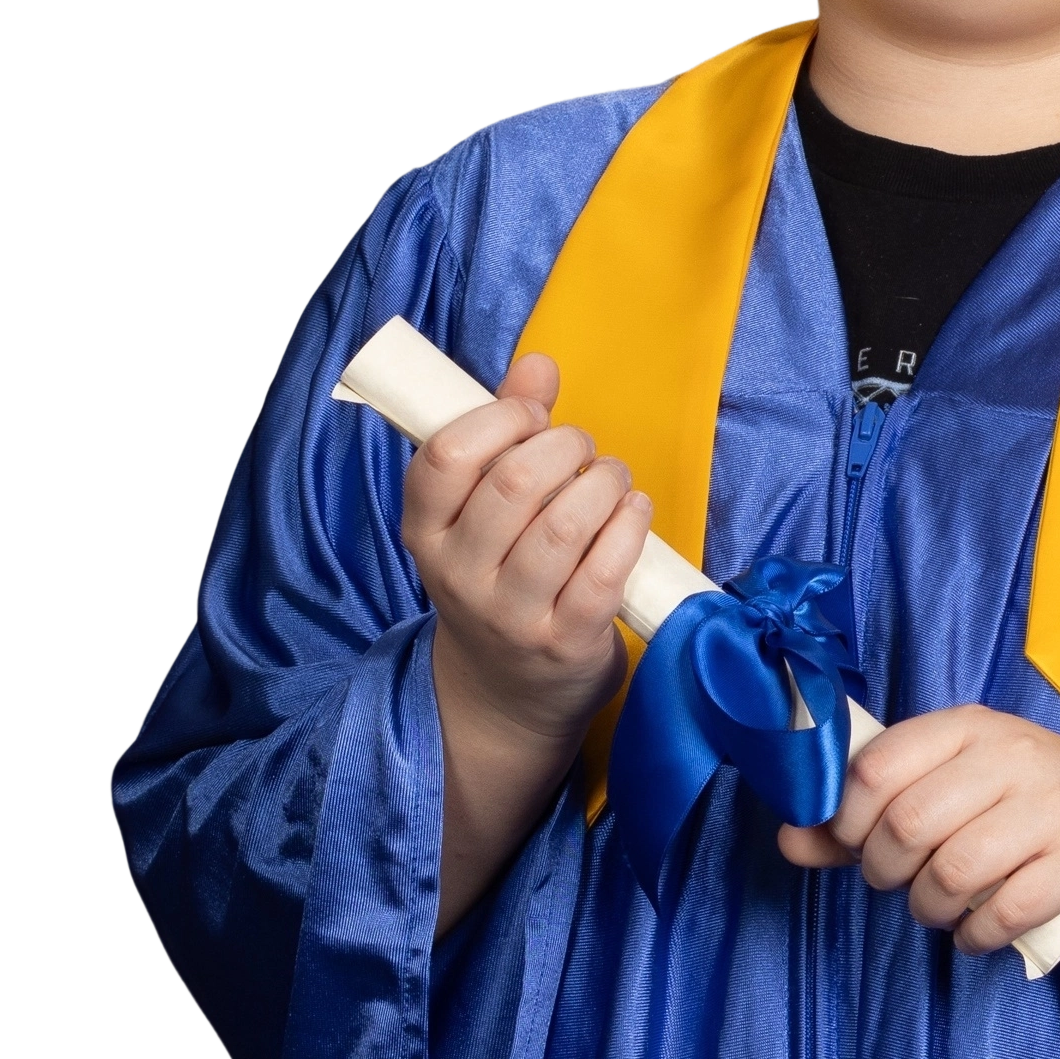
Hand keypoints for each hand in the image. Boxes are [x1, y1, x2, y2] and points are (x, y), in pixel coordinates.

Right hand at [403, 349, 650, 768]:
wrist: (506, 694)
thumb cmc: (499, 576)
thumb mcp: (480, 512)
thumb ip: (505, 432)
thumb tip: (537, 364)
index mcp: (426, 532)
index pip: (446, 456)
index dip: (501, 419)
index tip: (534, 418)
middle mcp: (459, 575)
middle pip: (515, 483)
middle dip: (565, 446)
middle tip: (583, 450)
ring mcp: (511, 615)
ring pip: (565, 525)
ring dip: (604, 483)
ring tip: (612, 480)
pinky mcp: (565, 643)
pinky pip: (604, 571)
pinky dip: (630, 527)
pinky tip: (633, 512)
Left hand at [777, 704, 1059, 956]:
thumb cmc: (1031, 803)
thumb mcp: (956, 788)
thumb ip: (870, 814)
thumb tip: (790, 840)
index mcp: (969, 728)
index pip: (877, 765)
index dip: (845, 818)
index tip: (854, 844)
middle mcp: (1011, 757)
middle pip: (907, 824)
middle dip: (885, 870)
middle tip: (900, 882)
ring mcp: (1052, 809)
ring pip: (952, 872)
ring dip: (929, 908)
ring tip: (940, 908)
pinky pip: (1003, 912)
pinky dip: (974, 936)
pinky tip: (978, 931)